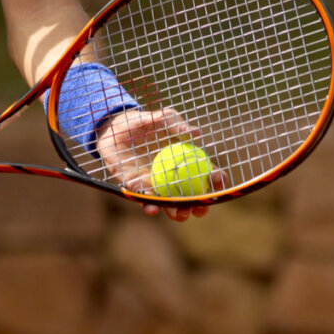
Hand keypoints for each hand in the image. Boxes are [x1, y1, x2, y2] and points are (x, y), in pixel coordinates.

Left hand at [95, 107, 216, 221]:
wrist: (115, 128)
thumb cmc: (145, 122)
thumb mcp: (162, 118)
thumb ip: (177, 124)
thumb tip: (196, 134)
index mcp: (187, 162)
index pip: (208, 175)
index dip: (216, 180)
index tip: (217, 180)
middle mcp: (175, 178)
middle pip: (192, 197)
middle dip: (199, 206)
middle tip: (199, 208)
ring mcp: (157, 185)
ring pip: (170, 205)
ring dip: (176, 213)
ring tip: (180, 214)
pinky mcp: (138, 189)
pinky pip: (144, 200)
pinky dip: (149, 205)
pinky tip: (152, 208)